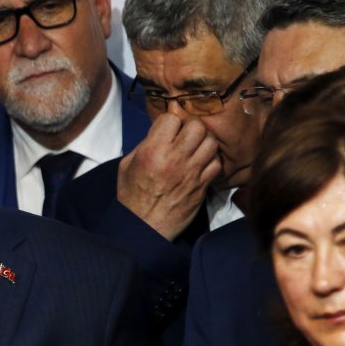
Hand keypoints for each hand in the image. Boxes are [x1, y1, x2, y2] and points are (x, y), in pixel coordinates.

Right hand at [116, 114, 219, 239]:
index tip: (167, 129)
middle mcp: (175, 158)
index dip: (169, 121)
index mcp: (152, 151)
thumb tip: (160, 133)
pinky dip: (211, 161)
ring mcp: (192, 172)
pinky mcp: (202, 186)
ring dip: (203, 142)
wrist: (143, 227)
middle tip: (184, 136)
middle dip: (191, 127)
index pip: (171, 118)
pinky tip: (201, 164)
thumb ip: (145, 145)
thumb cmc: (132, 196)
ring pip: (211, 142)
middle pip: (197, 126)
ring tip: (195, 148)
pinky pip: (216, 163)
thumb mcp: (127, 165)